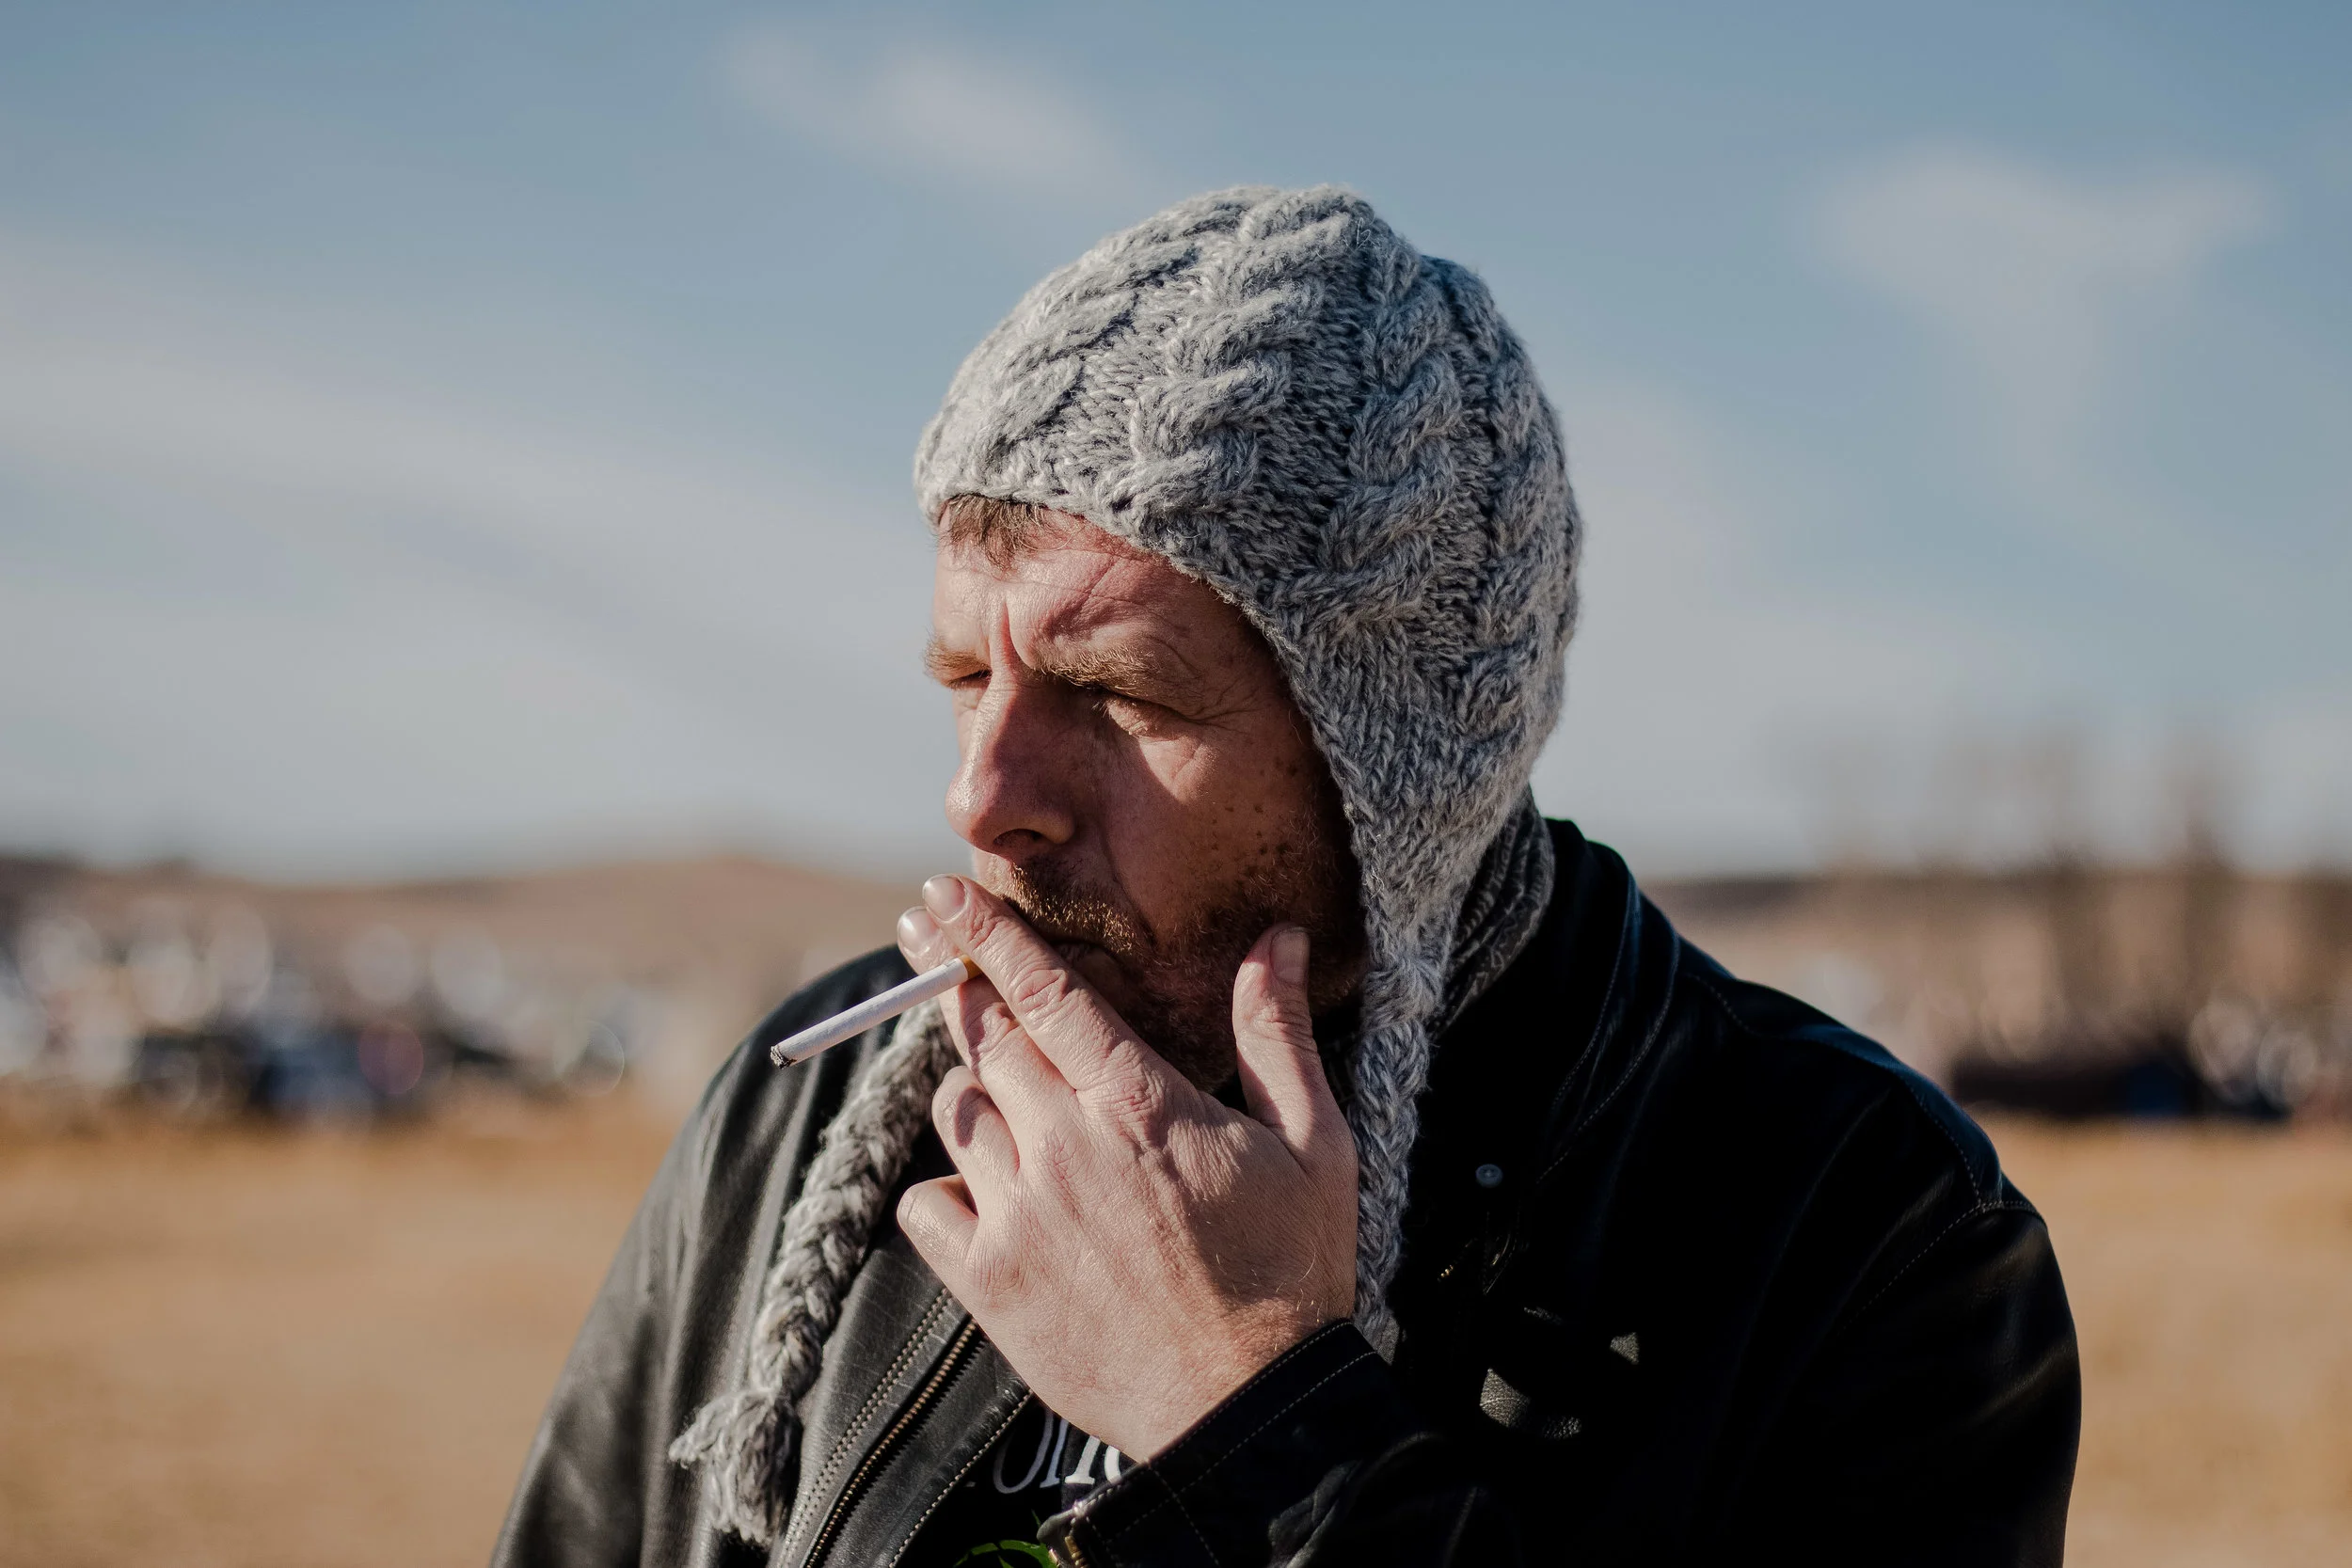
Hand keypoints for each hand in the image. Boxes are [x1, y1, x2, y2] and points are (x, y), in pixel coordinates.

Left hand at [893, 875, 1357, 1461]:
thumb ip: (1277, 1035)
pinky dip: (944, 1187)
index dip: (984, 935)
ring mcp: (1020, 1214)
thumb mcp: (1313, 1144)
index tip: (940, 897)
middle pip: (984, 1037)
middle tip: (931, 949)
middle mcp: (1066, 1146)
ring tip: (1004, 1098)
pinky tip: (986, 1192)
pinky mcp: (990, 1281)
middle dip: (956, 987)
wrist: (1246, 1411)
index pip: (1044, 991)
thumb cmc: (1290, 1275)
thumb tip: (1273, 940)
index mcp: (1141, 1102)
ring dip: (970, 1089)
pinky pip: (925, 1203)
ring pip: (954, 1113)